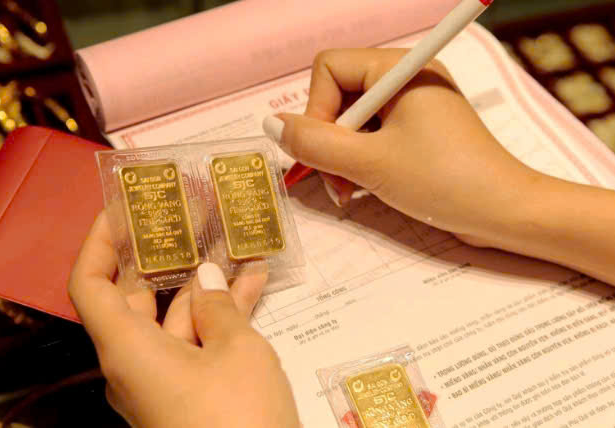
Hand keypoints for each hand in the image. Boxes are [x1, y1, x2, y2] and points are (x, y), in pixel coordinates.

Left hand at [68, 212, 300, 427]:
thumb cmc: (240, 417)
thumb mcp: (237, 351)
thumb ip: (220, 306)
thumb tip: (208, 275)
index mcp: (127, 349)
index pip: (90, 285)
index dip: (101, 241)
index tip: (126, 209)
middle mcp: (135, 363)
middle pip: (138, 295)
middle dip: (168, 252)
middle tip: (194, 213)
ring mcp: (165, 379)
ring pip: (179, 316)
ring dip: (207, 281)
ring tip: (235, 238)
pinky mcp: (191, 391)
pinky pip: (200, 341)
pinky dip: (223, 313)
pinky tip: (254, 281)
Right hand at [263, 48, 614, 285]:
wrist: (505, 213)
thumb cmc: (442, 181)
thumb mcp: (369, 163)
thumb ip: (314, 143)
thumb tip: (271, 125)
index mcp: (399, 69)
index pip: (329, 68)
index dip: (316, 110)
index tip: (326, 152)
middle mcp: (405, 79)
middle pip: (338, 95)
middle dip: (329, 141)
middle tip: (335, 181)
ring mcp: (412, 106)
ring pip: (352, 121)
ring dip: (342, 158)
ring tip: (348, 192)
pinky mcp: (418, 132)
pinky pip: (372, 136)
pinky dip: (361, 162)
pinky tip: (362, 189)